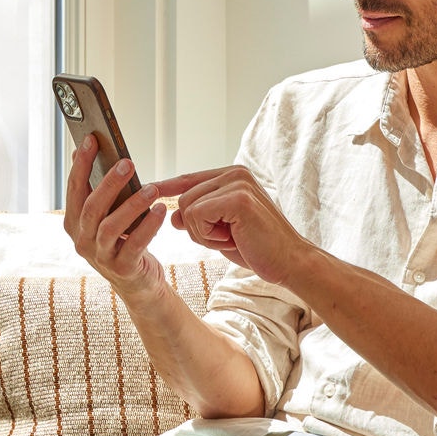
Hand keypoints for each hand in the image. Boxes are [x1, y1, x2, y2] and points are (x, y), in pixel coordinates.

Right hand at [62, 137, 170, 299]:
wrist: (137, 283)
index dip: (82, 164)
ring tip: (152, 189)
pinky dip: (148, 226)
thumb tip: (81, 151)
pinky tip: (160, 210)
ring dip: (132, 204)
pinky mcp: (122, 268)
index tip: (91, 139)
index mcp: (74, 222)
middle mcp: (82, 239)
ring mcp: (100, 256)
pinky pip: (135, 244)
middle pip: (92, 206)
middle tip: (127, 163)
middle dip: (109, 182)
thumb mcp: (105, 215)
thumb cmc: (122, 242)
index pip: (74, 188)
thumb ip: (95, 188)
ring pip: (111, 226)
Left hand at [158, 165, 310, 285]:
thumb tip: (171, 215)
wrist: (288, 262)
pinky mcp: (238, 198)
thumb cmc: (256, 247)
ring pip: (187, 207)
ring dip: (202, 233)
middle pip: (184, 197)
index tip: (148, 189)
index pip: (190, 179)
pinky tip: (232, 238)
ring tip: (230, 237)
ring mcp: (237, 183)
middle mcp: (234, 173)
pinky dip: (207, 235)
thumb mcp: (219, 231)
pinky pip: (197, 215)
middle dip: (195, 227)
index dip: (168, 187)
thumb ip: (197, 219)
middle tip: (225, 237)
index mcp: (232, 176)